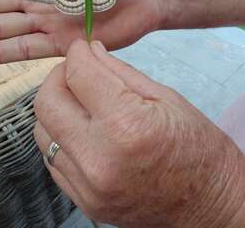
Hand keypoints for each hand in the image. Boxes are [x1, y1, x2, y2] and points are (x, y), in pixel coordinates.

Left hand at [34, 39, 244, 227]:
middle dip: (58, 77)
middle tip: (76, 70)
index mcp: (126, 126)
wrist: (208, 203)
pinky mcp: (84, 201)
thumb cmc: (196, 146)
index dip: (77, 53)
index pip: (79, 75)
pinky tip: (82, 127)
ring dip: (56, 106)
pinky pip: (53, 159)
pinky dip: (60, 135)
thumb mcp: (164, 97)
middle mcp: (98, 159)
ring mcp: (87, 186)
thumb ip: (119, 72)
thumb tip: (90, 51)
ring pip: (42, 131)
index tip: (81, 47)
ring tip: (79, 100)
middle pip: (47, 103)